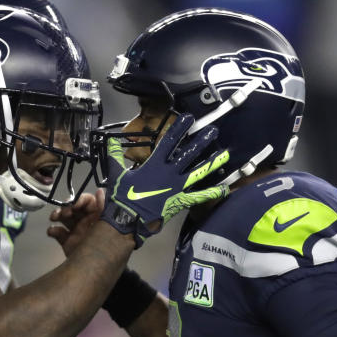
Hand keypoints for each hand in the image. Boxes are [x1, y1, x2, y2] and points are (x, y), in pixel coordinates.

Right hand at [47, 189, 104, 256]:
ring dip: (57, 215)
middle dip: (66, 207)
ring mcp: (77, 231)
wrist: (97, 272)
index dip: (80, 200)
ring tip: (53, 218)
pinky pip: (58, 233)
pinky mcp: (68, 242)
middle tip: (64, 214)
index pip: (88, 201)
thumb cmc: (106, 247)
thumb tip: (101, 190)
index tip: (74, 205)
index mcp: (98, 216)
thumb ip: (104, 207)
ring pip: (64, 218)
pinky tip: (52, 233)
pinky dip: (53, 231)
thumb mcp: (106, 226)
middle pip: (73, 208)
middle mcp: (87, 221)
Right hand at [99, 113, 229, 246]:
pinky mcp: (181, 201)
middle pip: (189, 153)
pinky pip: (199, 196)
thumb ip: (115, 156)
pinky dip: (212, 193)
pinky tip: (224, 189)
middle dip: (202, 140)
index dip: (180, 128)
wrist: (128, 219)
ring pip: (198, 171)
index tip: (189, 117)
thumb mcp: (116, 173)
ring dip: (212, 162)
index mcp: (155, 164)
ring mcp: (178, 187)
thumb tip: (111, 141)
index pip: (169, 141)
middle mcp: (170, 172)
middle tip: (214, 130)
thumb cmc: (122, 196)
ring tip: (225, 153)